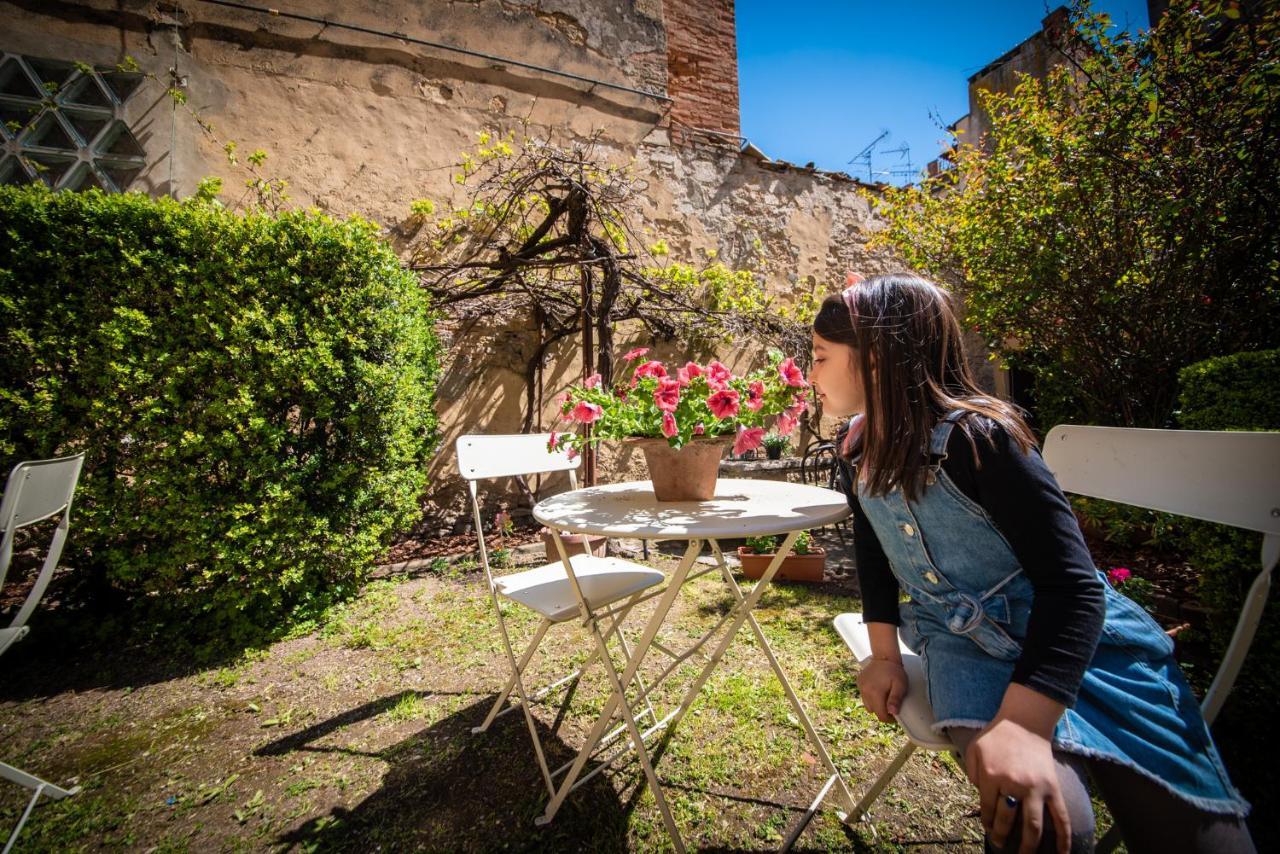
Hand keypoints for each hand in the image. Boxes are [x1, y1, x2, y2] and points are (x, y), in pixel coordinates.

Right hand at [857, 658, 906, 722]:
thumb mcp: (900, 685)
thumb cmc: (894, 671)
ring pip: (867, 705)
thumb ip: (895, 699)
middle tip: (891, 706)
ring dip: (875, 705)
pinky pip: (864, 696)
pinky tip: (877, 690)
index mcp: (875, 693)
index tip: (895, 716)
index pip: (880, 715)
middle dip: (882, 712)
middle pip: (873, 711)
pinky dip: (870, 697)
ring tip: (884, 698)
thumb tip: (892, 712)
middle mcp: (865, 691)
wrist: (884, 656)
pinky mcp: (859, 683)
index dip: (889, 719)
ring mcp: (861, 687)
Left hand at [964, 717, 1070, 853]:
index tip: (987, 829)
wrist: (1025, 721)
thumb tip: (979, 797)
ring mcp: (1036, 789)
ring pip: (1033, 826)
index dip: (986, 822)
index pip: (986, 809)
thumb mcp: (974, 749)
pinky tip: (1063, 853)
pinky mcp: (1053, 789)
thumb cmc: (997, 735)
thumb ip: (971, 773)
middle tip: (998, 844)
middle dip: (1000, 836)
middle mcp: (1013, 785)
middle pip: (1006, 820)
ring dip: (1028, 846)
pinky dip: (1064, 837)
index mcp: (991, 776)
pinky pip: (1061, 817)